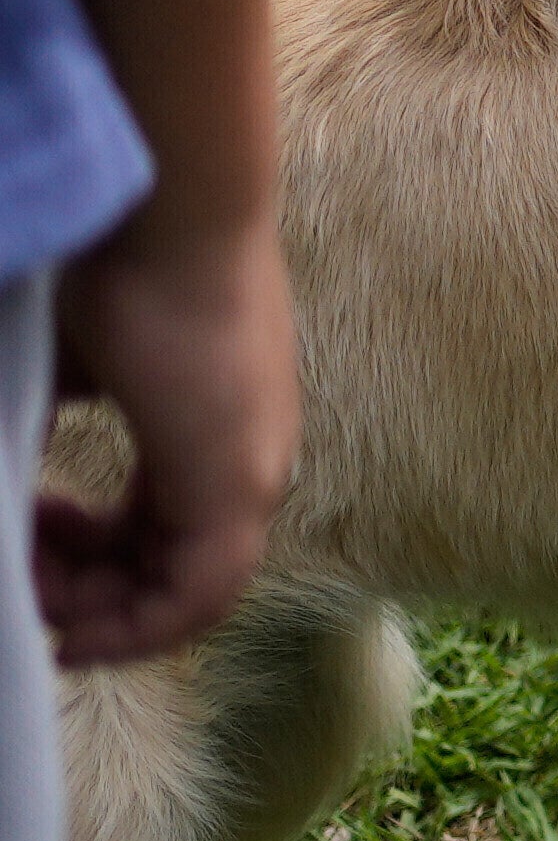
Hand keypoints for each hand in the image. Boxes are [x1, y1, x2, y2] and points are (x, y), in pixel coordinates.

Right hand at [30, 200, 291, 672]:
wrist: (171, 215)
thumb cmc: (121, 271)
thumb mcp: (72, 371)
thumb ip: (49, 423)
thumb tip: (14, 466)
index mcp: (214, 439)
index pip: (158, 537)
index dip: (91, 569)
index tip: (25, 562)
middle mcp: (248, 465)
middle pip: (165, 572)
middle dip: (80, 593)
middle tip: (15, 572)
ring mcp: (251, 476)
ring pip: (176, 592)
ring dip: (93, 608)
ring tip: (25, 580)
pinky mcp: (238, 486)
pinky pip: (195, 598)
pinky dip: (133, 626)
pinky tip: (68, 625)